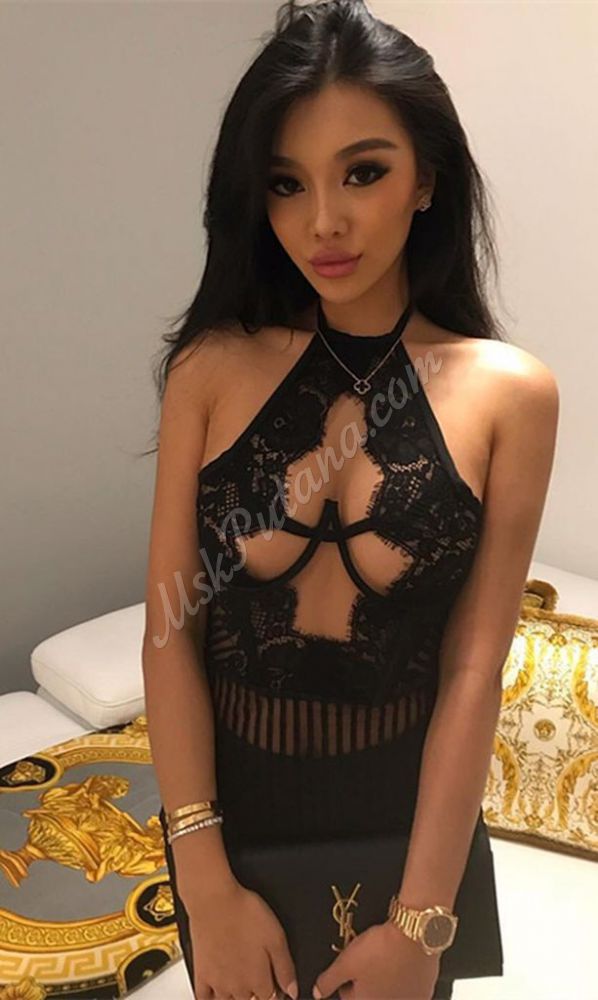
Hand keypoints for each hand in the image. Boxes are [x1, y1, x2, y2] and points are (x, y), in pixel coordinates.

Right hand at [185, 879, 298, 999]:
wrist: (214, 901)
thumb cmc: (245, 913)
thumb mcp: (276, 936)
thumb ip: (286, 968)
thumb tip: (293, 990)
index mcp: (258, 979)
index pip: (271, 998)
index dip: (277, 991)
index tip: (277, 983)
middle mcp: (237, 986)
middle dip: (257, 992)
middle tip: (258, 977)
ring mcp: (217, 983)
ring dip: (237, 995)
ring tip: (241, 980)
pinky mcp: (201, 974)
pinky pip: (204, 999)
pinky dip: (212, 999)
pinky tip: (217, 993)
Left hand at [312, 921, 440, 999]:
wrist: (416, 934)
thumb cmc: (380, 950)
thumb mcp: (347, 962)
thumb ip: (329, 981)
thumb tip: (317, 994)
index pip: (348, 997)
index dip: (345, 979)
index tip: (350, 962)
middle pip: (370, 995)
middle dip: (366, 981)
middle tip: (367, 959)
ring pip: (390, 991)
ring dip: (385, 979)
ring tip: (384, 958)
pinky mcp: (426, 991)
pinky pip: (409, 987)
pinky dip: (404, 976)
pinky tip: (402, 960)